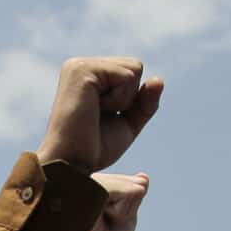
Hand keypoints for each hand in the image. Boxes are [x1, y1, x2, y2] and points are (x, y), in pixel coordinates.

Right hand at [38, 56, 162, 172]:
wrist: (72, 165)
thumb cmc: (94, 148)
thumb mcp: (128, 123)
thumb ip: (145, 101)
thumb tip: (158, 80)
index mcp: (88, 75)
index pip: (132, 72)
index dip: (130, 100)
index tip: (103, 118)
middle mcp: (81, 65)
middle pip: (136, 66)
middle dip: (129, 98)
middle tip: (100, 117)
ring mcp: (80, 65)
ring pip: (134, 68)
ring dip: (124, 99)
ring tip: (96, 113)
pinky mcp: (82, 70)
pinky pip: (127, 76)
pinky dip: (120, 100)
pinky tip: (95, 109)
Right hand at [74, 171, 148, 230]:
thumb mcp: (125, 217)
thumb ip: (133, 196)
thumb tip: (143, 177)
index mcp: (93, 183)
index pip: (132, 183)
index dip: (128, 208)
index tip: (108, 223)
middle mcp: (87, 178)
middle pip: (133, 183)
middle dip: (127, 209)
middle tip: (104, 225)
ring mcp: (87, 181)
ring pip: (132, 187)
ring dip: (123, 212)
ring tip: (99, 223)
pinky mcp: (88, 186)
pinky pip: (126, 191)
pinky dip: (123, 210)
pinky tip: (101, 219)